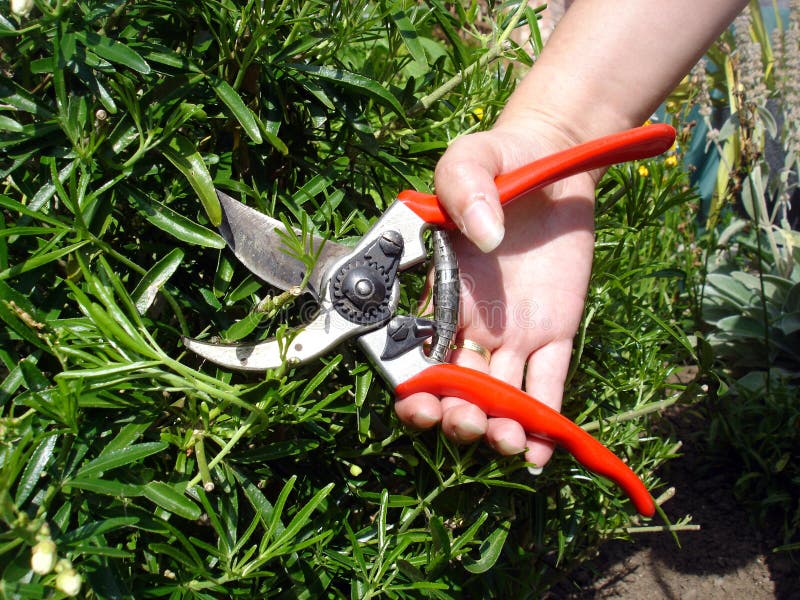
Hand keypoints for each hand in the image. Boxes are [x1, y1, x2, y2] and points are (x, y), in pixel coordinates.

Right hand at [395, 123, 596, 469]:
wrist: (556, 162)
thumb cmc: (503, 161)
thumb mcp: (470, 159)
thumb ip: (462, 187)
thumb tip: (484, 238)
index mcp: (439, 291)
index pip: (416, 351)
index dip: (414, 386)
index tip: (420, 403)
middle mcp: (471, 322)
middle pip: (456, 386)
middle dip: (455, 415)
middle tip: (466, 422)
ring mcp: (514, 332)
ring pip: (500, 395)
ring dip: (499, 427)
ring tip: (508, 442)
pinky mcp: (556, 331)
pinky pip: (549, 381)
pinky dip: (547, 418)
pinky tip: (542, 450)